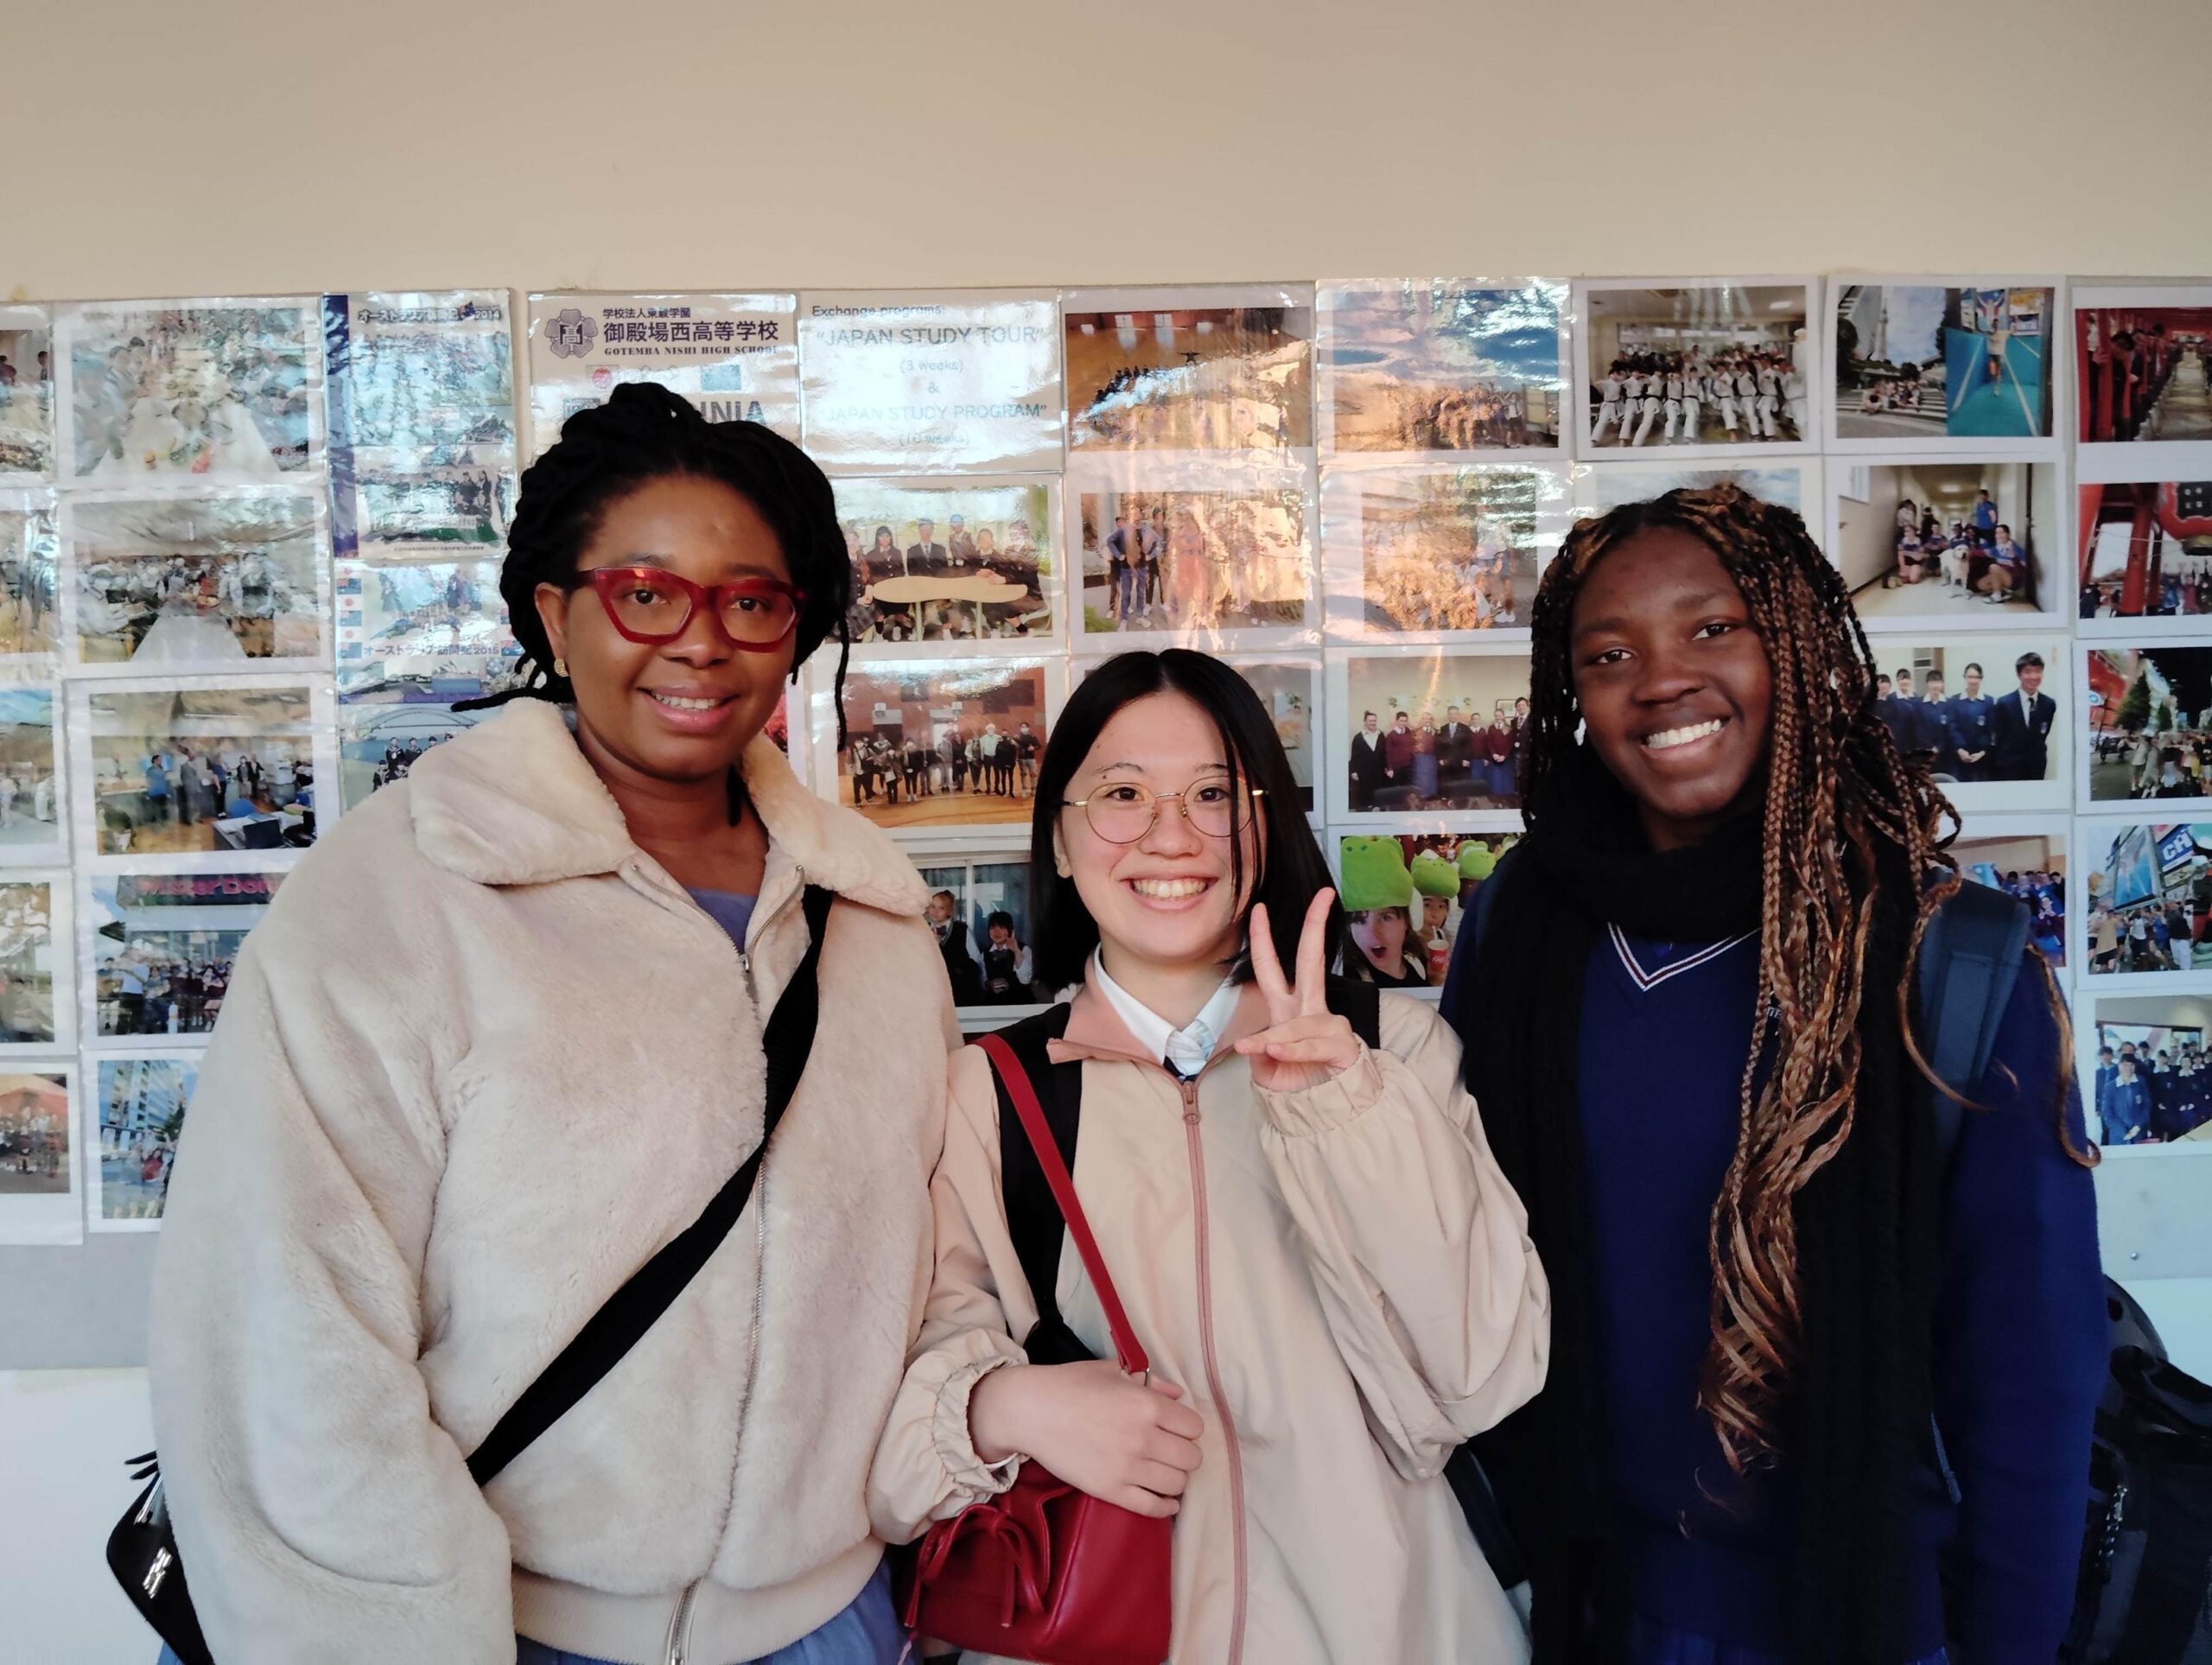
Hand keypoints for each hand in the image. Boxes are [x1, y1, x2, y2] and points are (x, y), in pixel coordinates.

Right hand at [969, 1360, 1201, 1518]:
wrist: (1031, 1411)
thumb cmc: (1070, 1384)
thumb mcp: (1113, 1372)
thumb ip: (1151, 1382)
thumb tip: (1178, 1395)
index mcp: (1147, 1404)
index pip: (1194, 1427)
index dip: (1188, 1428)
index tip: (1177, 1429)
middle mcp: (1144, 1437)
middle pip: (1191, 1458)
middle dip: (1186, 1455)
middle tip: (1172, 1452)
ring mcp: (1128, 1467)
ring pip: (1177, 1484)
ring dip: (1176, 1479)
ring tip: (1166, 1473)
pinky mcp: (1111, 1491)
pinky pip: (1152, 1507)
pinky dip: (1166, 1507)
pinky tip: (1167, 1501)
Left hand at [1235, 890, 1362, 1092]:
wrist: (1325, 1109)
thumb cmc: (1297, 1081)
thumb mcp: (1266, 1067)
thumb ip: (1260, 1053)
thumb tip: (1259, 1042)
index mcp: (1286, 1008)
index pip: (1272, 968)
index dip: (1263, 939)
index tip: (1258, 908)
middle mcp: (1308, 1009)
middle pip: (1312, 960)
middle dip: (1316, 926)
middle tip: (1323, 896)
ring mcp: (1328, 1024)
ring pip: (1299, 1020)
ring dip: (1280, 1038)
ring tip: (1267, 1051)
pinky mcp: (1343, 1043)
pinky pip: (1311, 1044)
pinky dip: (1293, 1051)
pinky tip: (1280, 1053)